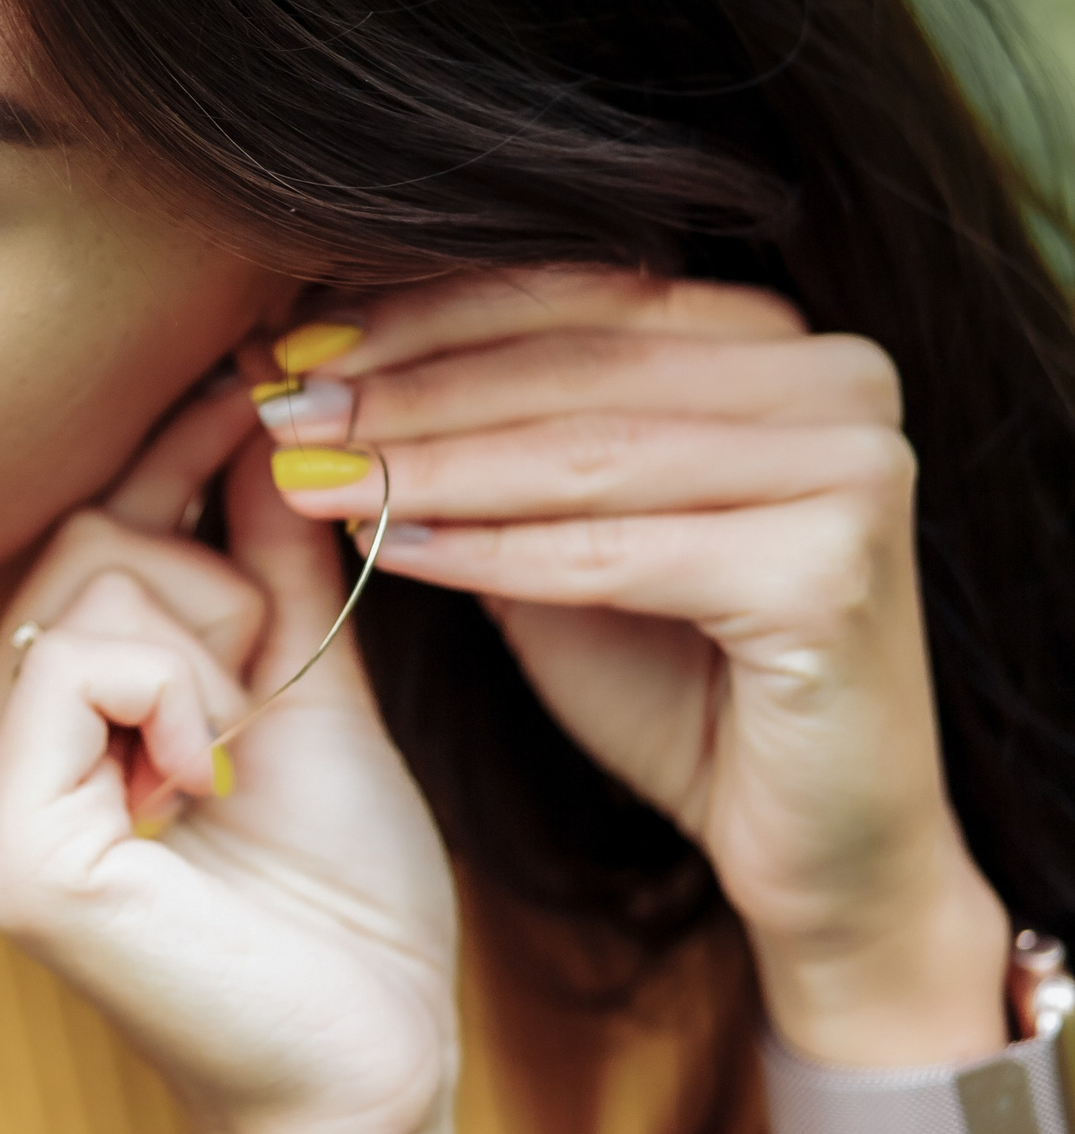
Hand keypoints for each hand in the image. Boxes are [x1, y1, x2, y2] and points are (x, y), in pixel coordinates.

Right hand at [0, 379, 458, 1133]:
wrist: (370, 1065)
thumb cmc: (346, 903)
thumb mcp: (309, 690)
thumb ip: (270, 560)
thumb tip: (270, 409)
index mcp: (39, 726)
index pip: (90, 533)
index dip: (173, 445)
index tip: (254, 360)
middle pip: (83, 540)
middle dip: (209, 587)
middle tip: (257, 698)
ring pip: (89, 585)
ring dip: (208, 652)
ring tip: (231, 761)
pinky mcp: (9, 845)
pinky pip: (83, 660)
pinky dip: (178, 696)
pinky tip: (206, 784)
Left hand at [255, 270, 1015, 1071]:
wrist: (813, 840)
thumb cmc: (676, 674)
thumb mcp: (554, 529)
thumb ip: (471, 445)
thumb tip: (306, 368)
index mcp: (776, 338)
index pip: (569, 293)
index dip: (418, 316)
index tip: (287, 348)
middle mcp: (837, 376)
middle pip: (570, 362)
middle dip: (405, 388)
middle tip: (280, 411)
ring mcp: (852, 468)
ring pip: (583, 450)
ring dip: (424, 463)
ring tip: (308, 475)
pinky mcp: (834, 571)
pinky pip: (611, 552)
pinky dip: (484, 549)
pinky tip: (381, 546)